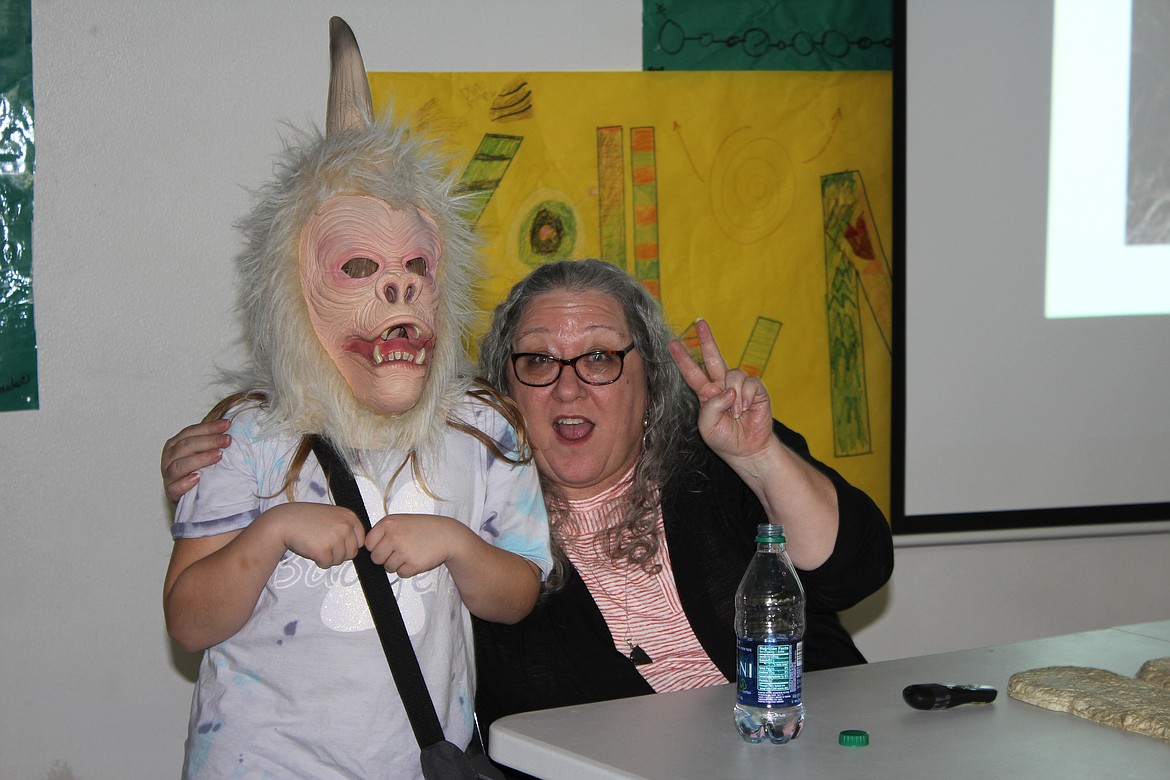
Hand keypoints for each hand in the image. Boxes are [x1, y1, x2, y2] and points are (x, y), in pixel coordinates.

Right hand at [161, 419, 231, 500]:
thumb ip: (210, 442)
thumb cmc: (198, 470)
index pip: (191, 432)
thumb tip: (230, 427)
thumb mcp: (202, 453)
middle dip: (209, 441)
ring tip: (218, 456)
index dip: (209, 427)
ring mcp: (168, 475)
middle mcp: (169, 457)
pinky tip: (197, 478)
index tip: (227, 424)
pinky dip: (185, 483)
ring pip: (180, 465)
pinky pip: (174, 488)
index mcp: (176, 444)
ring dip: (200, 459)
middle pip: (186, 446)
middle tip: (227, 440)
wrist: (190, 496)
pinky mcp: (170, 492)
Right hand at [269, 502, 365, 568]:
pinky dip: (318, 561)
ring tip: (316, 543)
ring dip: (328, 557)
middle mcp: (346, 526)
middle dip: (338, 553)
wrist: (284, 522)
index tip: (334, 540)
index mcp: (350, 517)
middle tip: (323, 542)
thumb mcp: (332, 516)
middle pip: (352, 553)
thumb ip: (346, 527)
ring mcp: (336, 538)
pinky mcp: (324, 550)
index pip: (360, 541)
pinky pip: (327, 564)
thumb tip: (358, 546)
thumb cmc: (307, 520)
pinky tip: (310, 548)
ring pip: (340, 560)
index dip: (347, 544)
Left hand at [364, 514, 467, 577]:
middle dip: (386, 558)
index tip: (387, 546)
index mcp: (388, 523)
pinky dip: (408, 570)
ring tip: (411, 553)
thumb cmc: (425, 529)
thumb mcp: (402, 521)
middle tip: (400, 551)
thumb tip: (369, 548)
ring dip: (398, 565)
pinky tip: (417, 559)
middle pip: (376, 558)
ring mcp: (402, 550)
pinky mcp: (412, 564)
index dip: (377, 548)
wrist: (448, 535)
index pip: (369, 543)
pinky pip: (401, 574)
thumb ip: (384, 532)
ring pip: (388, 568)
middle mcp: (393, 536)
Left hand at [669, 318, 773, 460]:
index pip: (692, 373)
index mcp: (706, 394)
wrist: (748, 450)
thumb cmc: (724, 439)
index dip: (682, 359)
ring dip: (734, 396)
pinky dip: (746, 397)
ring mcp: (739, 386)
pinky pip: (749, 383)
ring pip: (733, 374)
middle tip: (699, 322)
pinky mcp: (756, 389)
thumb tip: (728, 390)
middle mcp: (721, 386)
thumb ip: (711, 406)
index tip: (672, 344)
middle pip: (712, 358)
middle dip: (707, 339)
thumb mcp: (707, 426)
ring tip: (736, 413)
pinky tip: (746, 409)